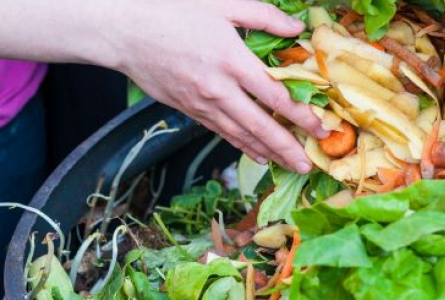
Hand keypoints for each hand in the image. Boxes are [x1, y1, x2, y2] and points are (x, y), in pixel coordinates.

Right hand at [110, 0, 327, 172]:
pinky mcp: (188, 110)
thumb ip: (264, 16)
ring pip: (241, 135)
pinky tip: (257, 154)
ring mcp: (202, 104)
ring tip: (290, 166)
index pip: (275, 97)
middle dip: (288, 148)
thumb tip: (297, 28)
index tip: (321, 128)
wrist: (122, 31)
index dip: (301, 117)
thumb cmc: (171, 11)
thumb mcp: (221, 4)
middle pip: (261, 127)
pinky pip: (221, 132)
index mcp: (232, 62)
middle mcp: (219, 90)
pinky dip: (242, 145)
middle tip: (310, 165)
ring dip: (268, 153)